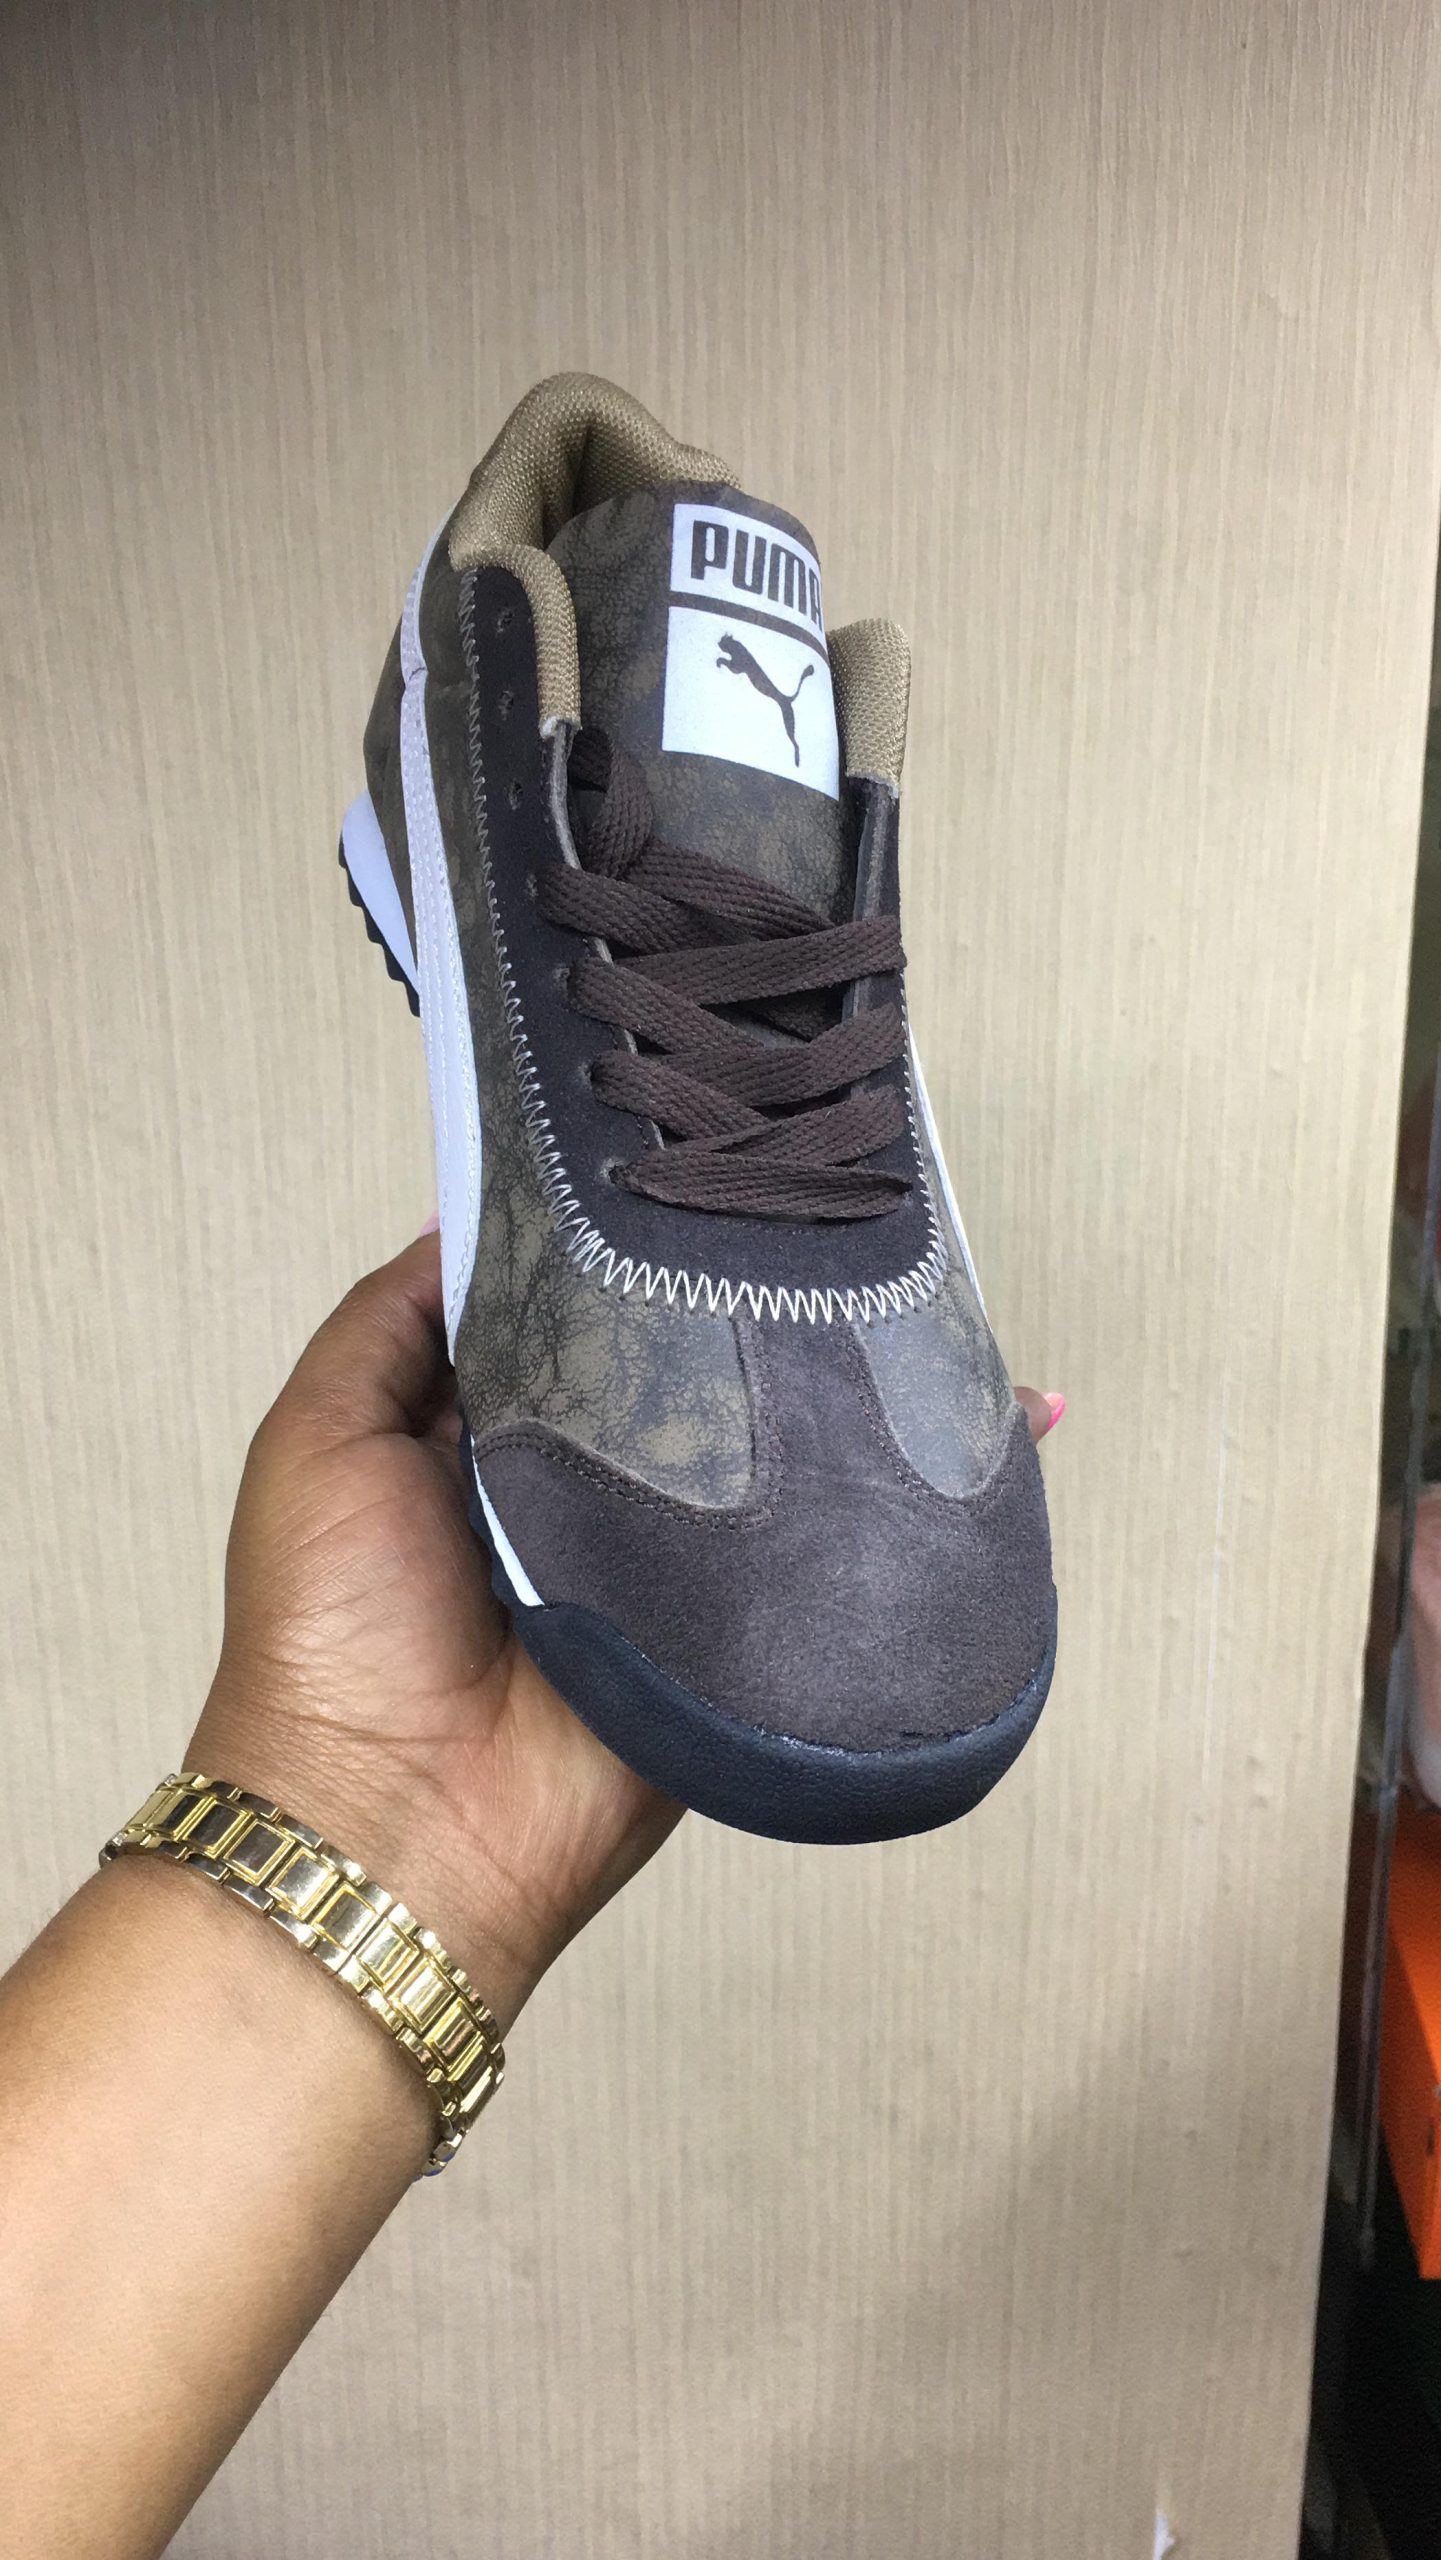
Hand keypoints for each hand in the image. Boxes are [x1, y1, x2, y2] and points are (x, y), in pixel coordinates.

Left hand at [191, 1232, 1062, 2032]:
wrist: (396, 1821)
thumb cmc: (328, 1631)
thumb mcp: (317, 1435)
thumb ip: (386, 1321)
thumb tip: (476, 1217)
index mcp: (488, 1430)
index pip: (576, 1308)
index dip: (629, 1245)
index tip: (701, 1168)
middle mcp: (584, 1484)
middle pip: (682, 1368)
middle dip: (748, 1305)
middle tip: (835, 1219)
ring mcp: (664, 1557)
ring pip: (763, 1449)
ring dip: (842, 1389)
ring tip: (932, 1299)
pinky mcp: (730, 1627)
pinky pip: (816, 1554)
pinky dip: (898, 1504)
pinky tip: (999, 1429)